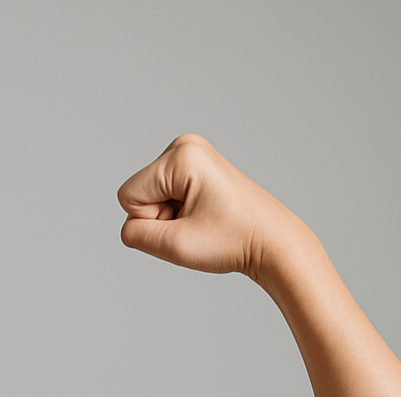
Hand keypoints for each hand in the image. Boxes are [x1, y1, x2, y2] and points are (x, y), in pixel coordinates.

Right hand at [117, 134, 301, 281]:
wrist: (272, 242)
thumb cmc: (234, 241)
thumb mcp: (174, 246)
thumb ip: (134, 236)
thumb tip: (128, 228)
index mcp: (181, 155)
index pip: (129, 197)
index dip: (150, 221)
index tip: (186, 225)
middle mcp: (185, 146)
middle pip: (139, 194)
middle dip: (161, 218)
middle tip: (197, 224)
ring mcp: (192, 155)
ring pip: (151, 197)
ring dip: (171, 218)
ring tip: (204, 221)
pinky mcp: (196, 168)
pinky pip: (165, 196)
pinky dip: (179, 213)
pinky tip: (205, 216)